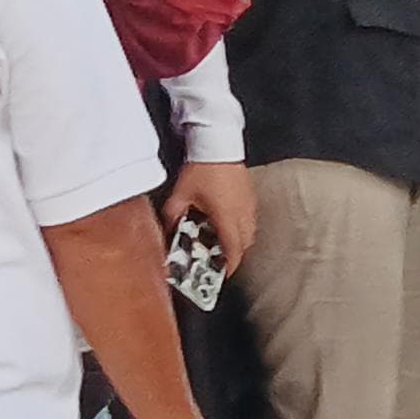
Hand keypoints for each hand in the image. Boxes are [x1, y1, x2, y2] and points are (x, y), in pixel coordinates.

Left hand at [166, 160, 259, 274]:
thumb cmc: (203, 169)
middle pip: (245, 244)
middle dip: (233, 255)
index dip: (228, 266)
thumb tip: (169, 229)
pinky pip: (249, 218)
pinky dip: (240, 225)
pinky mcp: (250, 194)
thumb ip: (173, 216)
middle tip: (218, 260)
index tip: (221, 274)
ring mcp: (249, 204)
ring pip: (249, 231)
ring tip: (220, 240)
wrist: (218, 144)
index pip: (232, 250)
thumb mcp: (180, 195)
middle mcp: (242, 213)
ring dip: (237, 240)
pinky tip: (225, 220)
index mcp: (226, 217)